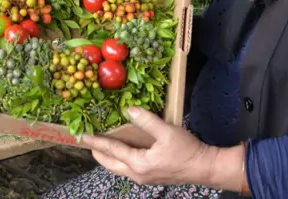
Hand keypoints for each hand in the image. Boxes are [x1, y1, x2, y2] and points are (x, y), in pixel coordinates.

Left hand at [80, 106, 244, 189]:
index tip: (84, 136)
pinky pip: (128, 168)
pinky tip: (122, 151)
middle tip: (88, 142)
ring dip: (109, 157)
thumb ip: (147, 121)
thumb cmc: (187, 150)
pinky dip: (120, 159)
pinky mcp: (151, 176)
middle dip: (98, 153)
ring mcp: (144, 177)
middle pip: (111, 164)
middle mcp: (138, 174)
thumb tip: (130, 110)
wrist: (204, 168)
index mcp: (139, 164)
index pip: (112, 151)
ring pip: (119, 168)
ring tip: (101, 146)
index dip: (97, 142)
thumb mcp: (167, 132)